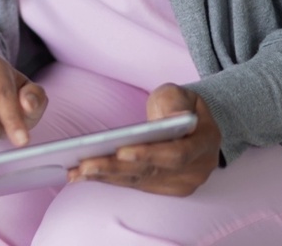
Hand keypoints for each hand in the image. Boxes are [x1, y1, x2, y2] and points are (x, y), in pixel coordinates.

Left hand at [68, 83, 221, 195]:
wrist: (190, 124)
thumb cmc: (180, 105)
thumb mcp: (180, 94)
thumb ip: (175, 102)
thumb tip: (176, 117)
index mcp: (205, 143)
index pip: (177, 153)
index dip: (149, 154)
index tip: (121, 151)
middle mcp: (197, 169)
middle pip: (152, 172)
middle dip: (116, 168)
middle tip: (84, 164)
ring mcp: (181, 182)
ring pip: (139, 181)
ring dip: (105, 177)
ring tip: (75, 172)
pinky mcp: (164, 188)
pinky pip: (134, 184)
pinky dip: (108, 179)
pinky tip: (82, 176)